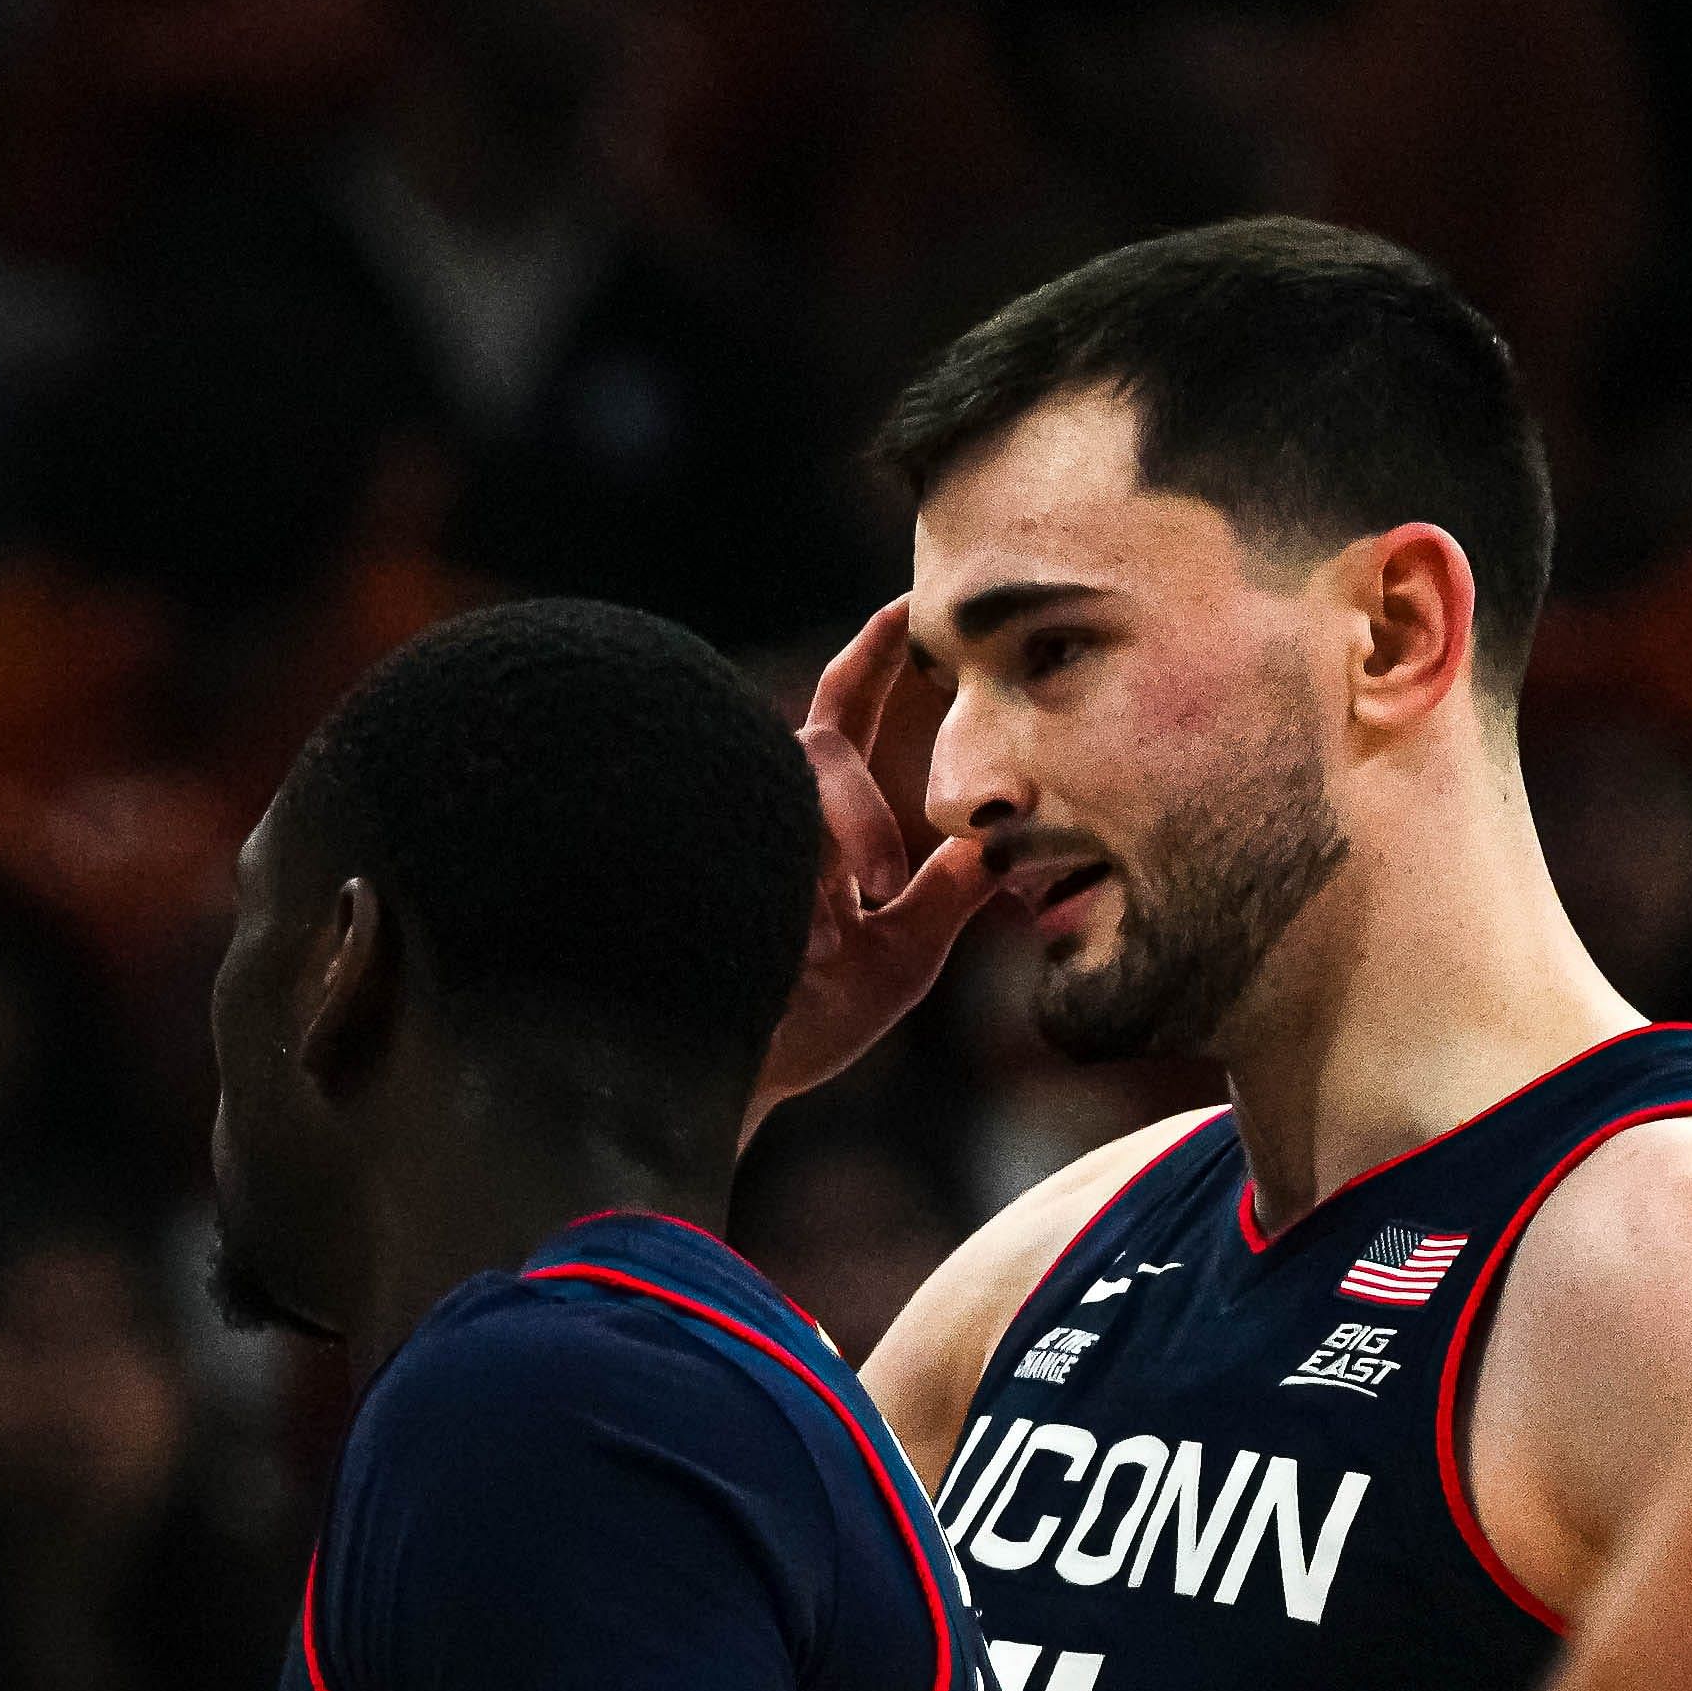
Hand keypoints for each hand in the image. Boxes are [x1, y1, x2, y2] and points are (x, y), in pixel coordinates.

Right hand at [752, 596, 996, 1136]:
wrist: (731, 1087)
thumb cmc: (806, 1028)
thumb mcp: (901, 958)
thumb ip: (949, 894)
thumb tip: (1002, 839)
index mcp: (813, 829)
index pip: (839, 722)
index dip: (871, 661)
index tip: (908, 604)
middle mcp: (763, 814)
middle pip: (814, 743)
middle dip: (862, 805)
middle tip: (883, 884)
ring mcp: (720, 829)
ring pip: (784, 779)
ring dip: (836, 837)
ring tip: (847, 917)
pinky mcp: (689, 854)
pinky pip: (745, 819)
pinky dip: (791, 859)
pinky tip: (796, 921)